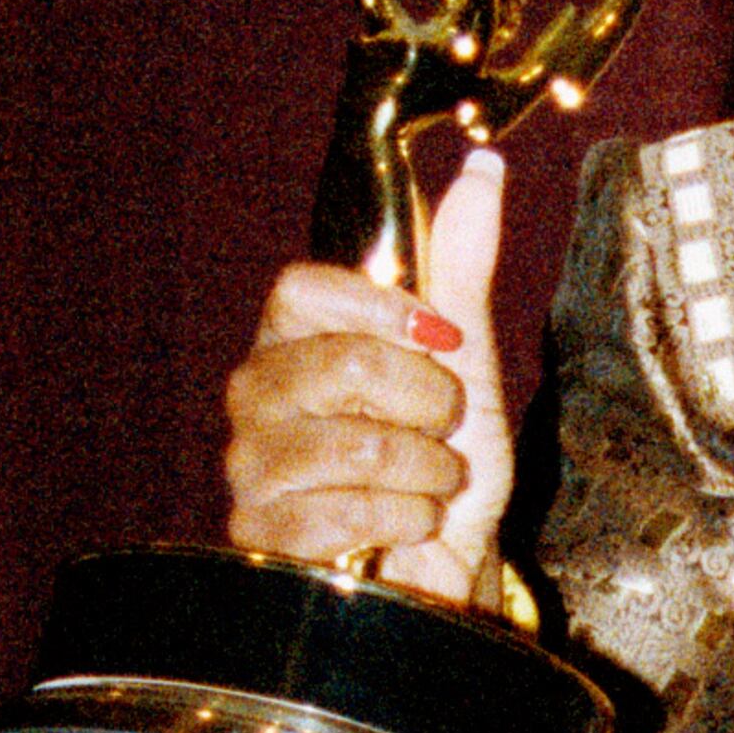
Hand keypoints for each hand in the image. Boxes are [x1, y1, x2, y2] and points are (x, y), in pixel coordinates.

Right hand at [220, 151, 513, 603]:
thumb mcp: (464, 361)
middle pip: (340, 365)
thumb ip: (459, 267)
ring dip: (425, 471)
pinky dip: (403, 521)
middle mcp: (258, 396)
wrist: (446, 563)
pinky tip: (401, 527)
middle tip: (439, 427)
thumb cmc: (441, 461)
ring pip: (356, 447)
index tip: (440, 337)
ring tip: (425, 482)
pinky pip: (345, 514)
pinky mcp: (261, 535)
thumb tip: (482, 168)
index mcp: (295, 340)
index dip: (379, 309)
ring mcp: (251, 466)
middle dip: (426, 403)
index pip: (301, 289)